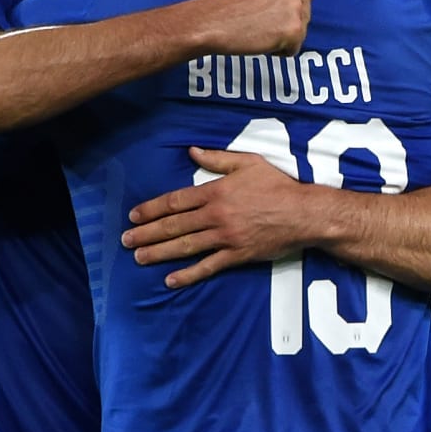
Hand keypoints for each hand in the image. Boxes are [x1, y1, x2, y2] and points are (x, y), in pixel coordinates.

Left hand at [121, 146, 306, 286]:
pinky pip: (208, 266)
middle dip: (147, 233)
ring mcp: (225, 237)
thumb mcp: (248, 163)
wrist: (304, 213)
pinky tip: (170, 280)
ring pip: (186, 246)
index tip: (134, 216)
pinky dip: (188, 274)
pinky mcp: (237, 255)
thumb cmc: (278, 185)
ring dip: (159, 252)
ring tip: (139, 258)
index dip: (152, 209)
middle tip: (126, 241)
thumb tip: (191, 152)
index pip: (176, 201)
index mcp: (216, 192)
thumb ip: (217, 159)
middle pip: (174, 225)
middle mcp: (216, 215)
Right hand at [207, 0, 311, 56]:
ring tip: (260, 31)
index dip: (285, 6)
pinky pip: (294, 48)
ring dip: (282, 36)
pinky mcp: (294, 30)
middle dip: (287, 21)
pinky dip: (280, 50)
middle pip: (305, 12)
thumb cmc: (230, 2)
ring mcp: (296, 7)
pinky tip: (262, 41)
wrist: (215, 21)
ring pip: (301, 31)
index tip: (269, 10)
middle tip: (261, 22)